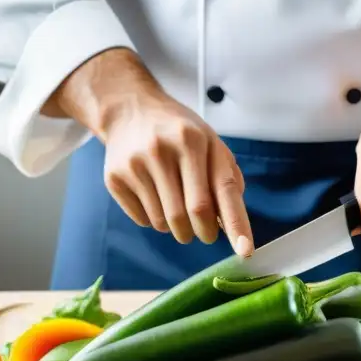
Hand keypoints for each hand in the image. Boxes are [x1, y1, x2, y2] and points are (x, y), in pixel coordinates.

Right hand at [48, 49, 252, 255]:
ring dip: (177, 228)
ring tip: (175, 205)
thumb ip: (226, 179)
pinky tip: (153, 197)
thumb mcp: (210, 142)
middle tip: (204, 232)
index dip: (235, 225)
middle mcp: (165, 149)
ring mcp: (136, 164)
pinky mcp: (115, 178)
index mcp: (195, 140)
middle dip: (203, 232)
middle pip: (192, 214)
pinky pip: (143, 220)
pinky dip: (154, 220)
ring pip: (165, 223)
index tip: (245, 251)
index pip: (221, 191)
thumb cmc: (179, 132)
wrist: (128, 109)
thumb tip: (233, 226)